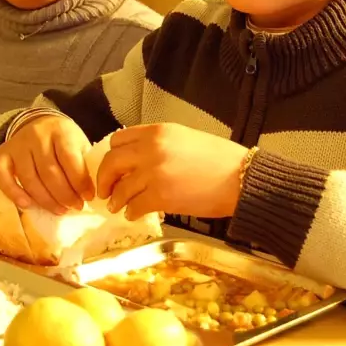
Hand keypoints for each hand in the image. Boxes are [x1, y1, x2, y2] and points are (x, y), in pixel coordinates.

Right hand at [0, 114, 94, 214]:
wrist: (40, 124)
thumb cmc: (64, 141)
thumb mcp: (79, 144)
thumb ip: (84, 165)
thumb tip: (88, 194)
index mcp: (60, 130)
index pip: (69, 159)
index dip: (80, 182)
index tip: (88, 197)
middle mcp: (36, 135)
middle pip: (49, 172)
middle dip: (64, 195)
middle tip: (75, 207)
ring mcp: (17, 144)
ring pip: (29, 178)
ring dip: (45, 200)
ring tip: (60, 210)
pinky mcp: (2, 154)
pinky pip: (3, 176)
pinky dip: (13, 193)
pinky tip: (27, 205)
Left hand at [98, 124, 248, 220]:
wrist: (242, 179)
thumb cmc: (222, 160)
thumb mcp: (187, 138)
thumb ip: (160, 144)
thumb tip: (140, 159)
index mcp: (158, 131)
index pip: (118, 139)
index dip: (112, 155)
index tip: (112, 166)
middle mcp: (151, 149)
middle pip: (111, 162)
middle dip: (104, 178)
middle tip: (104, 190)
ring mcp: (153, 173)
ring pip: (120, 188)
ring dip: (116, 200)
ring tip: (117, 206)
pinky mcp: (160, 197)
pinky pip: (134, 206)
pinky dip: (131, 212)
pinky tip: (134, 214)